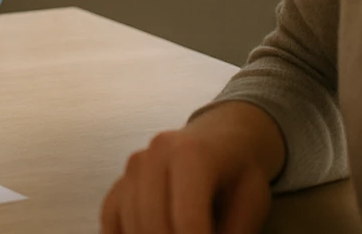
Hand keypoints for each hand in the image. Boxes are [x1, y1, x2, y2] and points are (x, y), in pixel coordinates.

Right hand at [101, 102, 282, 233]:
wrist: (220, 138)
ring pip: (131, 222)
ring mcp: (133, 166)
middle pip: (154, 222)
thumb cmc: (239, 172)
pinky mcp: (121, 179)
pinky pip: (110, 216)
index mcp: (191, 155)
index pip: (187, 220)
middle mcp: (155, 154)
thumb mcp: (251, 202)